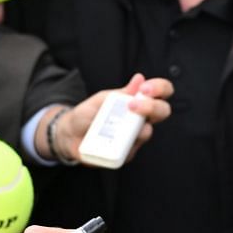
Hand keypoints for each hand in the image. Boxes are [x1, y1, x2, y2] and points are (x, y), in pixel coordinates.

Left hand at [47, 75, 173, 163]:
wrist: (70, 134)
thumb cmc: (88, 114)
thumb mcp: (102, 99)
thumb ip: (121, 93)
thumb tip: (139, 78)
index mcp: (139, 102)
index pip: (161, 92)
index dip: (160, 88)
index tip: (144, 89)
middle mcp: (141, 120)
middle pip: (163, 111)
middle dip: (152, 106)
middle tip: (132, 105)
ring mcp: (135, 138)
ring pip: (147, 132)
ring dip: (133, 125)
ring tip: (113, 123)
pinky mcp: (126, 154)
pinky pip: (129, 150)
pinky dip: (116, 142)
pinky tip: (103, 139)